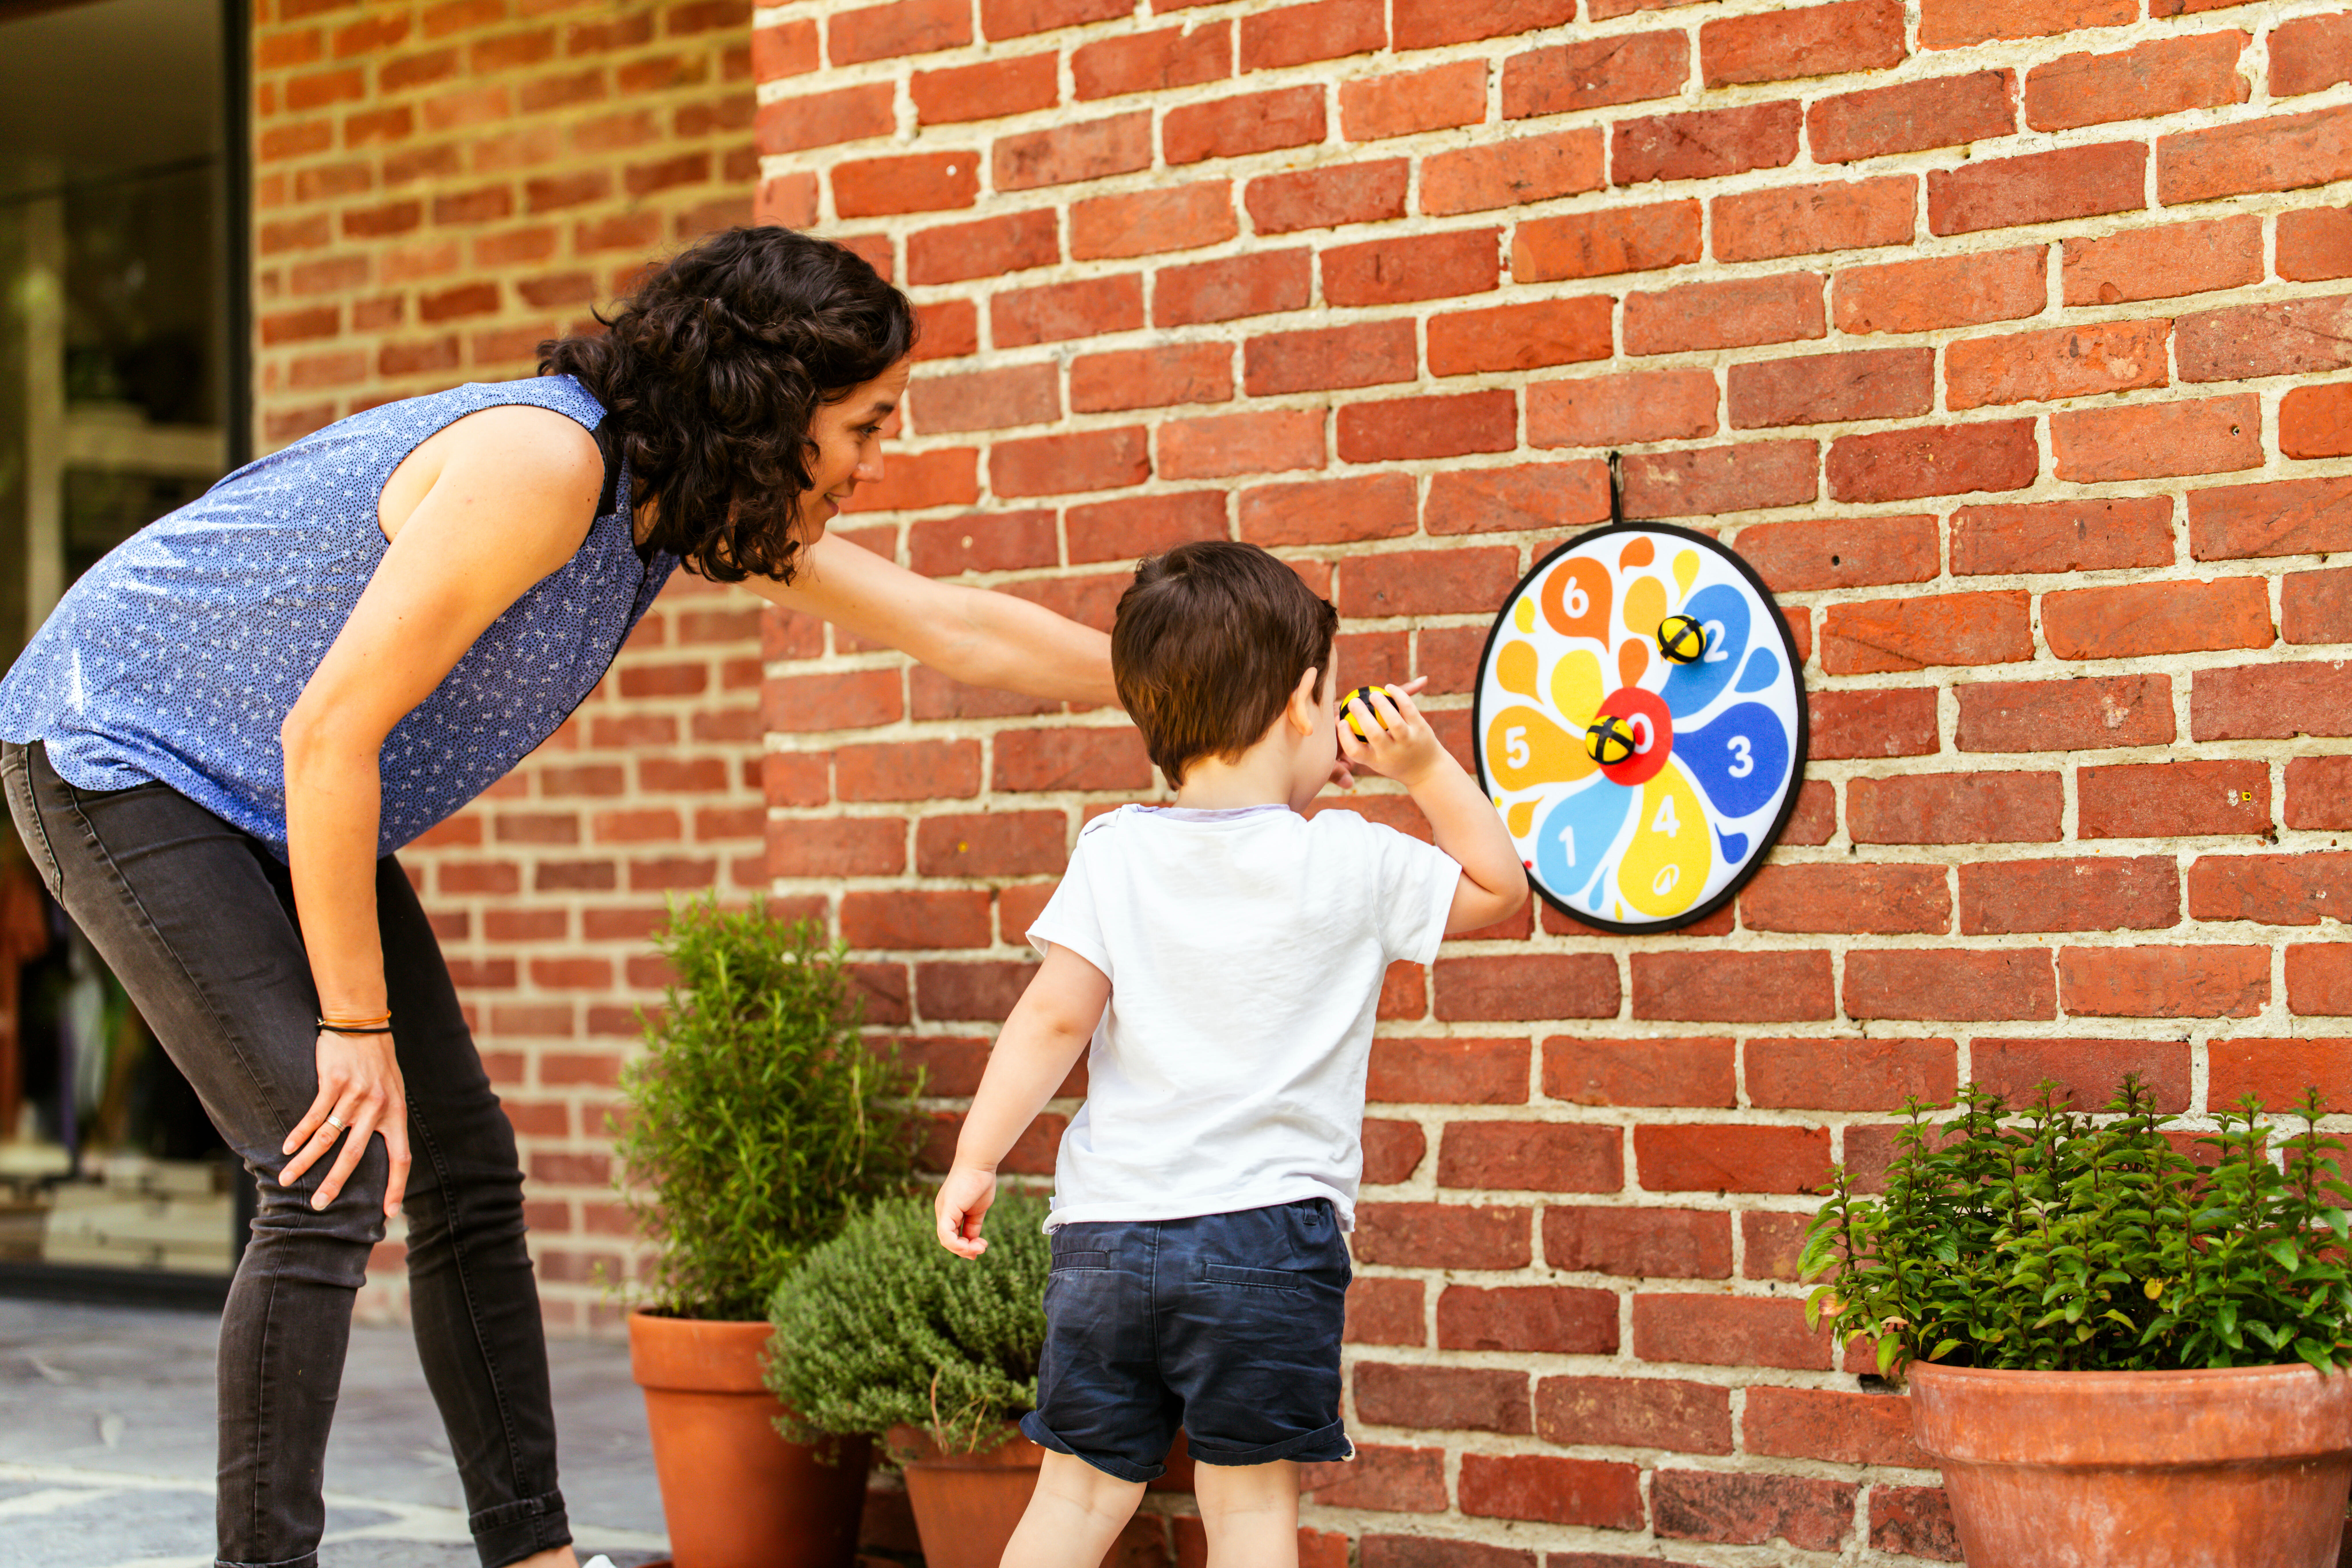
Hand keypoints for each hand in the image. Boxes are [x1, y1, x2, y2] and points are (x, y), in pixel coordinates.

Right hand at [280, 1029, 410, 1217]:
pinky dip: (298, 1134)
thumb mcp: (393, 1090)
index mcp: (396, 1113)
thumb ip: (385, 1118)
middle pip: (356, 1155)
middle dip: (335, 1182)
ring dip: (305, 1161)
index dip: (396, 1186)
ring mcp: (354, 1095)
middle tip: (320, 1206)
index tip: (389, 1212)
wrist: (363, 1024)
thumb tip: (377, 1148)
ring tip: (287, 1180)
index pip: (401, 1157)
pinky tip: (286, 1149)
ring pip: (327, 1137)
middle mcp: (378, 1108)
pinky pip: (313, 1115)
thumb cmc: (378, 1062)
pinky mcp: (333, 1083)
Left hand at [935, 1164, 998, 1258]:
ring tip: (980, 1248)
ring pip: (946, 1240)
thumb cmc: (980, 1181)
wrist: (979, 1163)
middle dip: (965, 1249)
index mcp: (949, 1211)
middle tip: (982, 1249)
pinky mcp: (946, 1210)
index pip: (952, 1235)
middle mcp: (942, 1212)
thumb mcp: (977, 1210)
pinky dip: (958, 1245)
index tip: (982, 1247)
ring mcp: (942, 1211)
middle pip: (948, 1240)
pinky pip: (946, 1235)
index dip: (965, 1246)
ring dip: (964, 1249)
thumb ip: (973, 1226)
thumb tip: (974, 1243)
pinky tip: (972, 1245)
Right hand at [1337, 682, 1448, 788]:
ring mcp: (1408, 741)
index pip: (1355, 751)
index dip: (1344, 735)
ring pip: (1394, 721)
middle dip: (1361, 715)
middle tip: (1352, 702)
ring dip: (1382, 704)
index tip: (1340, 721)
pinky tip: (1389, 687)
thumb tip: (1336, 744)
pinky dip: (1399, 694)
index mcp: (1376, 761)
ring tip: (1372, 694)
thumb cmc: (1394, 762)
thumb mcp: (1374, 762)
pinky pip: (1408, 708)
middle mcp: (1392, 754)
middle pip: (1374, 734)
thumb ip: (1350, 758)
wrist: (1427, 770)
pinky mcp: (1421, 728)